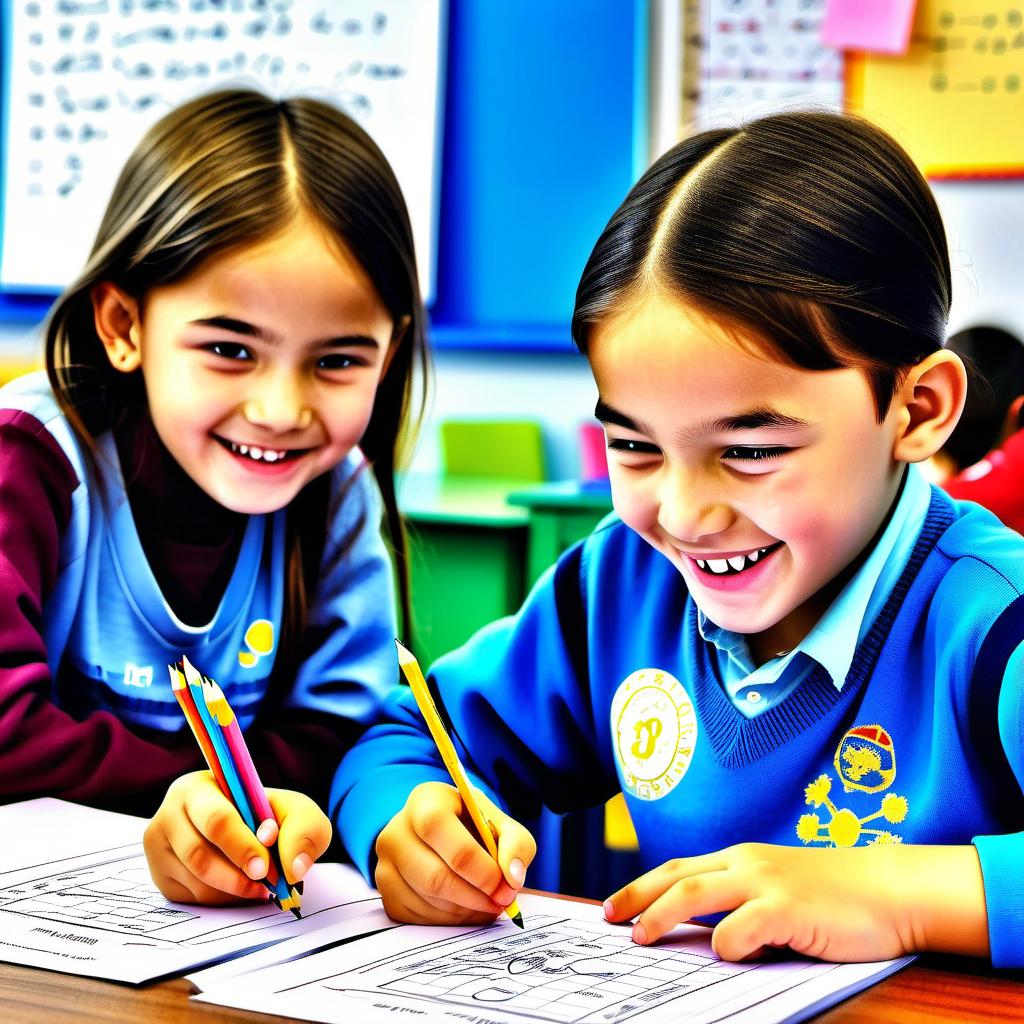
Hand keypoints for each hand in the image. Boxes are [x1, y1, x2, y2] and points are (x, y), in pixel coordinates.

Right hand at [143, 771, 331, 904]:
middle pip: (199, 854)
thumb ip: (304, 831)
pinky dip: (222, 899)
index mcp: (197, 788)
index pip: (216, 820)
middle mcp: (169, 815)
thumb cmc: (269, 815)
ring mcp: (159, 849)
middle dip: (237, 874)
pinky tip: (240, 888)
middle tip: (265, 883)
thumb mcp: (296, 812)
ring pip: (197, 881)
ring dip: (234, 890)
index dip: (242, 846)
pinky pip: (192, 897)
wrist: (251, 830)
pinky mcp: (161, 877)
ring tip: (260, 885)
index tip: (266, 866)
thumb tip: (294, 868)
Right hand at [374, 780, 535, 925]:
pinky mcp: (385, 891)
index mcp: (425, 800)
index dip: (475, 864)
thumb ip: (516, 845)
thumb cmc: (476, 829)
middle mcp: (396, 829)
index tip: (505, 885)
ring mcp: (385, 862)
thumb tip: (512, 878)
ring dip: (466, 910)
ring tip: (486, 903)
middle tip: (501, 902)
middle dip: (475, 896)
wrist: (449, 838)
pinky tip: (466, 908)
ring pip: (427, 900)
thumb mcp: (503, 826)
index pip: (438, 828)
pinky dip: (449, 920)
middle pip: (434, 875)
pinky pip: (416, 917)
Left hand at [603, 842, 988, 962]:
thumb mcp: (781, 891)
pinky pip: (740, 927)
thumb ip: (745, 906)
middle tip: (610, 918)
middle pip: (676, 876)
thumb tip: (708, 940)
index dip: (643, 886)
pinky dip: (725, 944)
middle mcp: (746, 864)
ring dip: (661, 915)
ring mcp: (766, 882)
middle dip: (637, 896)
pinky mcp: (787, 907)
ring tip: (640, 937)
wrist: (891, 889)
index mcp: (742, 860)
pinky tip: (724, 956)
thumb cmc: (838, 896)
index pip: (679, 869)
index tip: (616, 906)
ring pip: (695, 894)